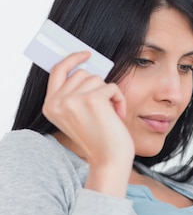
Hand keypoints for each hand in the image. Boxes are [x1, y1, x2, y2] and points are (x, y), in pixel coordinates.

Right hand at [42, 51, 134, 195]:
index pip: (57, 71)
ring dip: (109, 94)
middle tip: (105, 108)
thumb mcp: (78, 116)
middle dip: (98, 87)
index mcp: (50, 106)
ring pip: (97, 79)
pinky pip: (111, 86)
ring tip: (110, 114)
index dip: (72, 59)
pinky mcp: (92, 99)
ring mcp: (73, 100)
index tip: (87, 54)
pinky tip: (118, 116)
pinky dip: (119, 99)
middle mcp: (57, 102)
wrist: (109, 160)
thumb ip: (75, 93)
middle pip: (82, 73)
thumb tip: (86, 66)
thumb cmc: (99, 139)